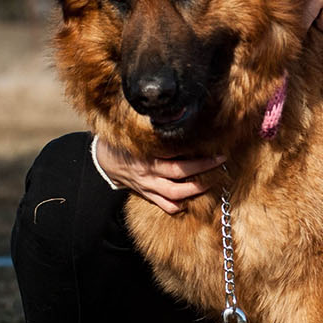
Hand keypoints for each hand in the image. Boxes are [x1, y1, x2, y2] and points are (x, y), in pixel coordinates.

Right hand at [94, 138, 225, 214]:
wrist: (103, 161)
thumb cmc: (122, 143)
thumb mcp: (134, 133)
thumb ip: (153, 132)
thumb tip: (173, 117)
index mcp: (146, 154)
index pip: (173, 152)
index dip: (192, 149)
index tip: (209, 142)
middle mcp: (148, 172)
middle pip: (179, 172)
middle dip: (202, 167)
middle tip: (220, 159)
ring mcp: (147, 186)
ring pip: (174, 193)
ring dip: (195, 189)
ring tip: (211, 181)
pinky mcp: (147, 194)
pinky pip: (164, 205)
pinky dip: (178, 205)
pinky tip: (190, 200)